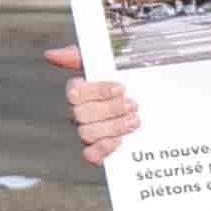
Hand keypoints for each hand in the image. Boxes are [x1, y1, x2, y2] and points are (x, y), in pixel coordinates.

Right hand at [45, 46, 144, 163]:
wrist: (158, 99)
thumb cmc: (128, 78)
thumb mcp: (110, 61)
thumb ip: (82, 56)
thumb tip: (52, 55)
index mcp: (80, 92)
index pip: (74, 93)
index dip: (97, 91)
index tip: (121, 88)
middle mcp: (81, 113)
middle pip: (80, 114)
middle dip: (109, 109)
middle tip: (132, 104)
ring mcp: (90, 132)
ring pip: (86, 133)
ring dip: (112, 127)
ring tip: (134, 120)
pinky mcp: (101, 151)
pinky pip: (90, 155)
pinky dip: (102, 149)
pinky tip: (119, 141)